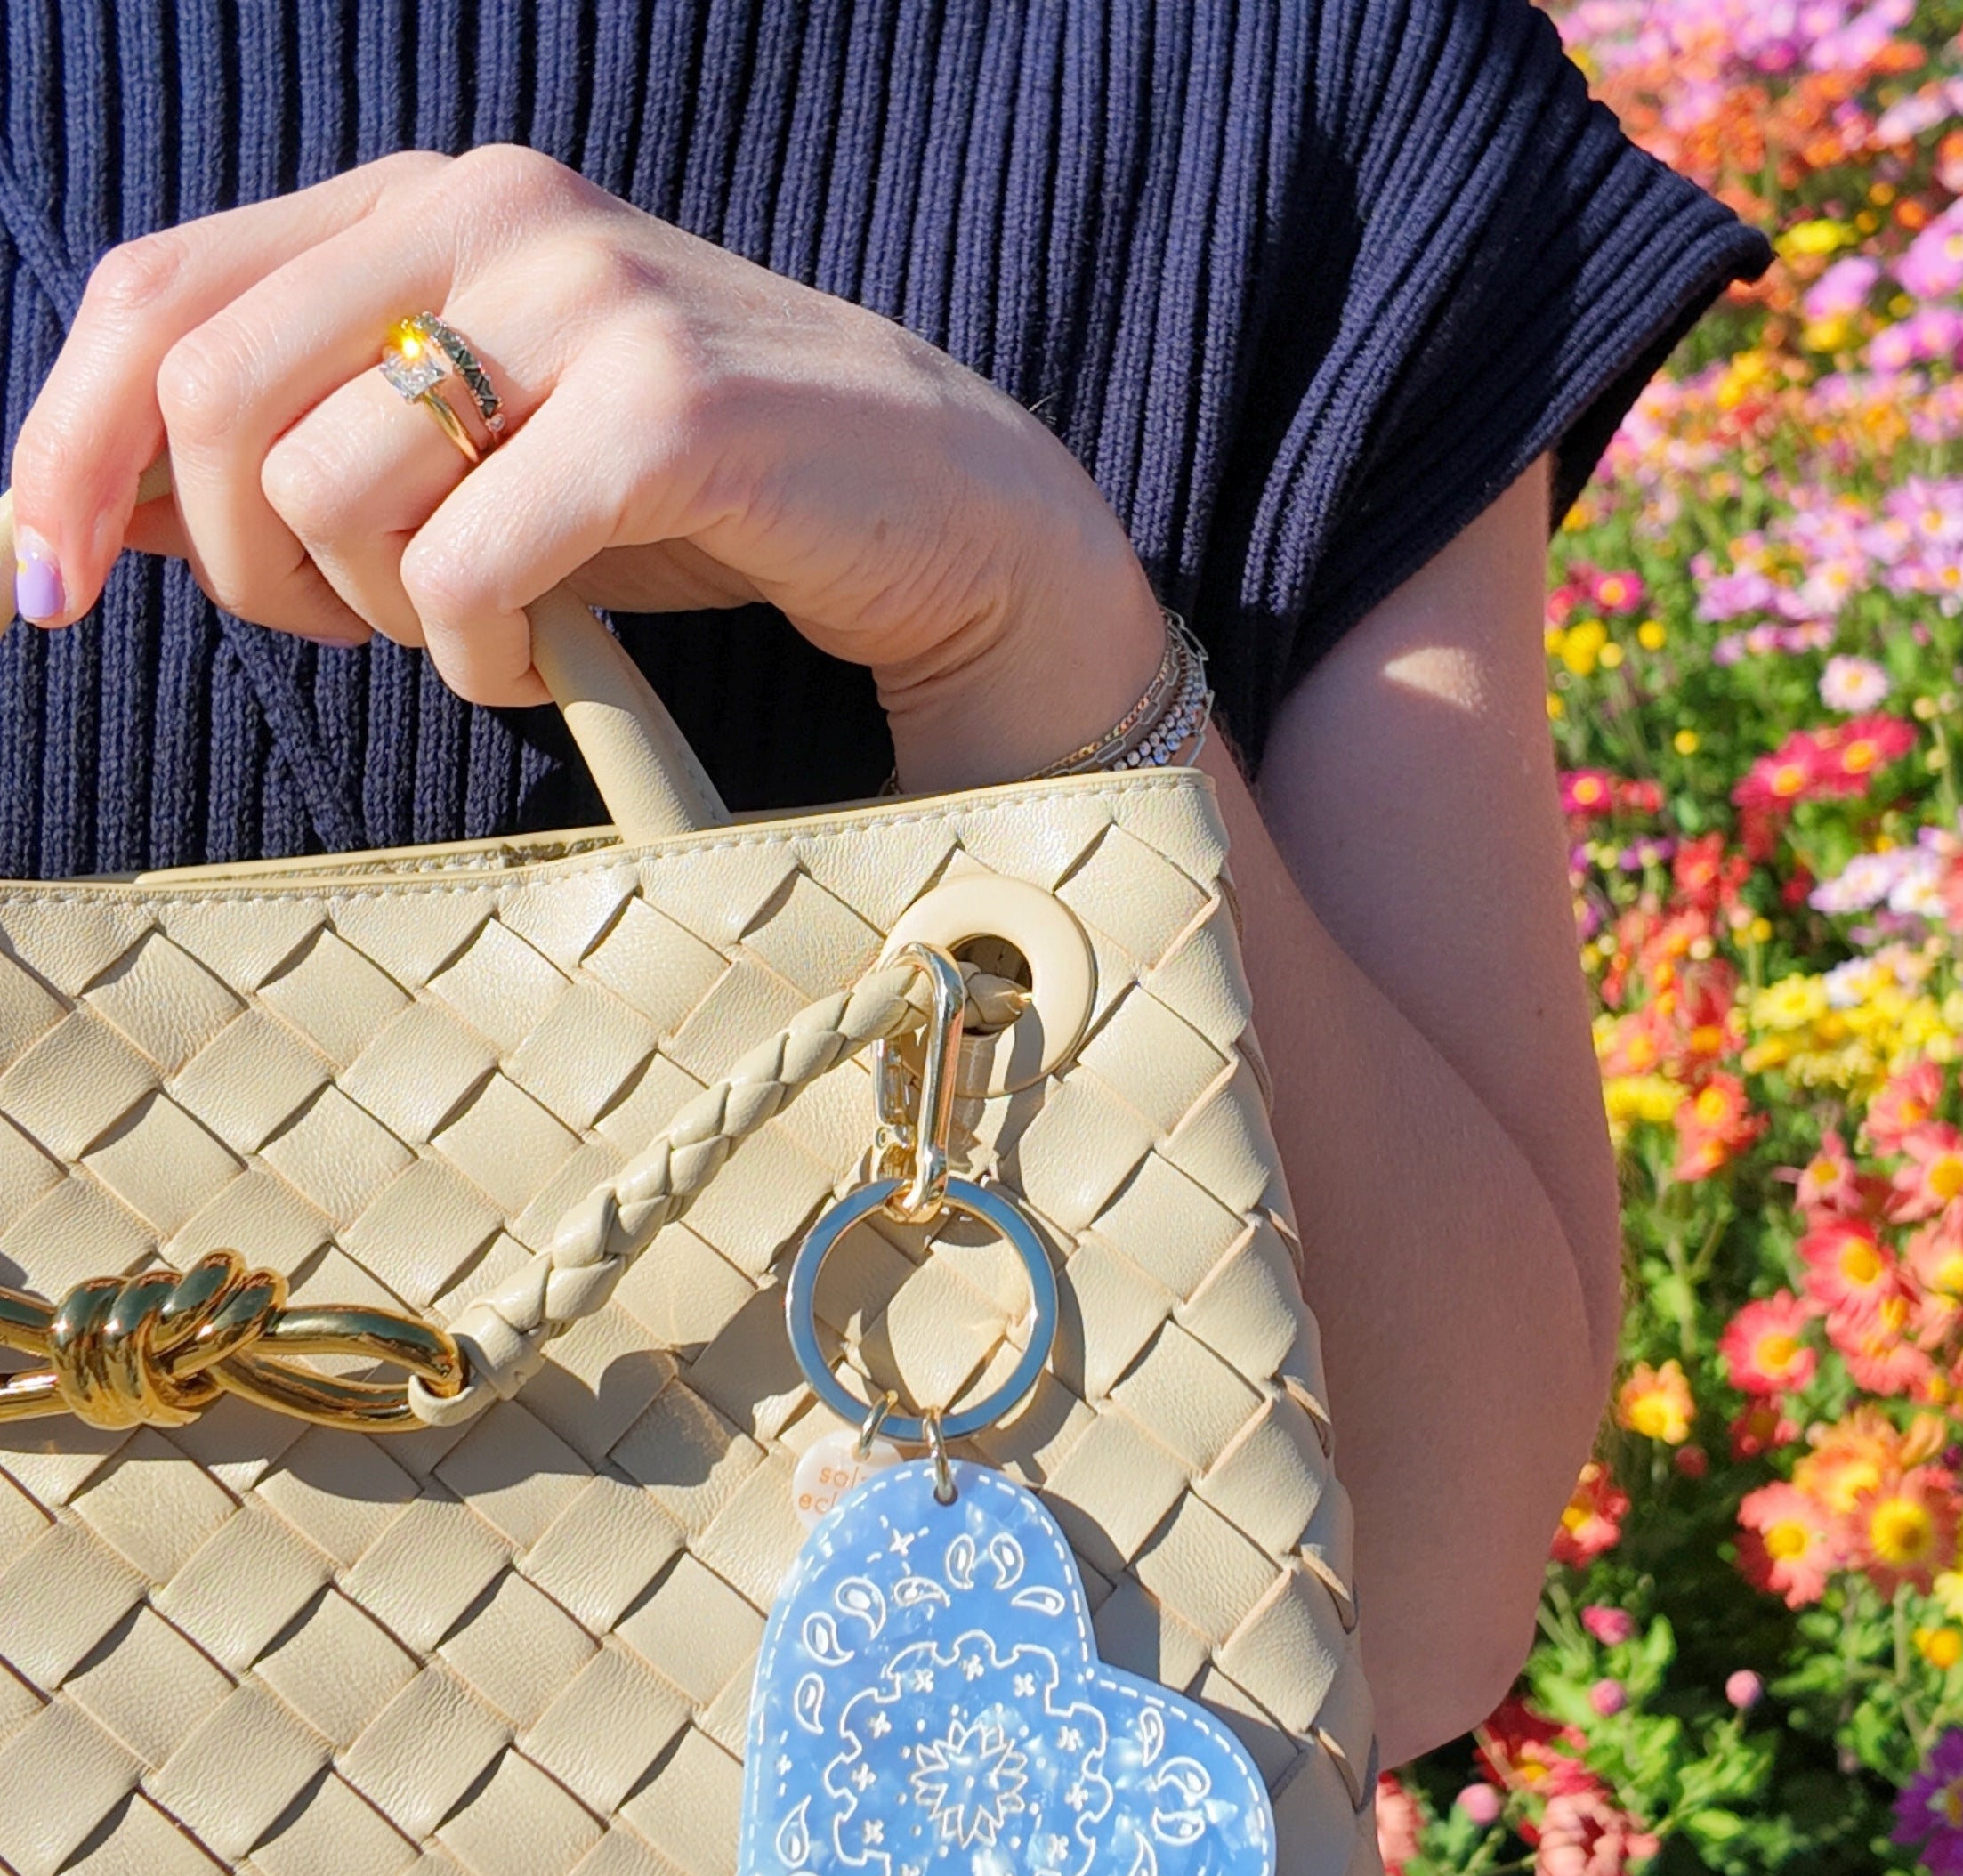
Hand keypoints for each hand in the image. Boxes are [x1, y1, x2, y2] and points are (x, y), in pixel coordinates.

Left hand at [7, 147, 1162, 790]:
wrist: (944, 515)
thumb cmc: (693, 502)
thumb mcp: (473, 458)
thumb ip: (297, 452)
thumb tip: (84, 516)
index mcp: (421, 199)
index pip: (153, 294)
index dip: (61, 449)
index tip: (36, 592)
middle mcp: (490, 206)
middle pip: (204, 393)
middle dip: (233, 561)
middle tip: (352, 628)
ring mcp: (584, 295)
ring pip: (320, 484)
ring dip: (374, 614)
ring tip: (480, 629)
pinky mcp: (668, 409)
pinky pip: (466, 566)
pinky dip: (474, 657)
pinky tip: (539, 661)